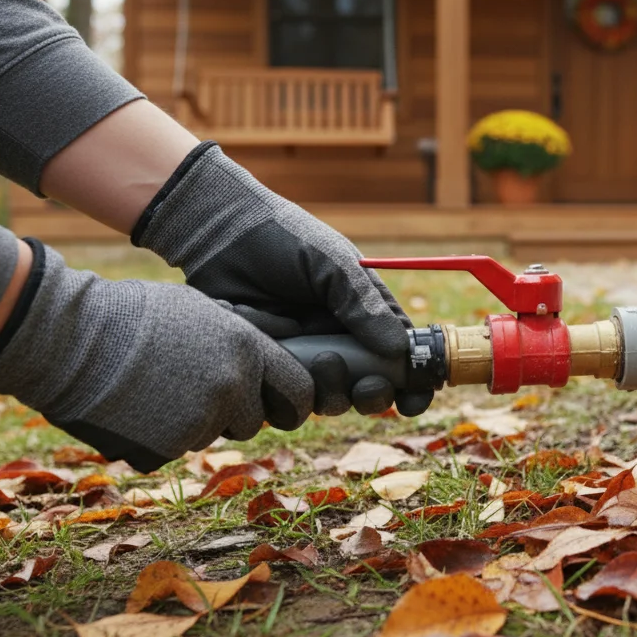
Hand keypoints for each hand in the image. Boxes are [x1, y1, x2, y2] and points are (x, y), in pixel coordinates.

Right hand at [0, 240, 313, 471]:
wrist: (70, 340)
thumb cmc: (133, 316)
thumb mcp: (202, 312)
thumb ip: (242, 343)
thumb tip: (273, 361)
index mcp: (247, 350)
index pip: (300, 392)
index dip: (291, 402)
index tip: (283, 405)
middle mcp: (233, 388)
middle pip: (253, 420)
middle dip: (233, 412)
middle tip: (192, 388)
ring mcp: (201, 421)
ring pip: (211, 434)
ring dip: (193, 422)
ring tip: (155, 388)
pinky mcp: (167, 449)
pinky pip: (175, 449)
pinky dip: (159, 436)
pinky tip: (134, 408)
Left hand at [132, 143, 433, 415]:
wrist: (220, 236)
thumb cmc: (284, 239)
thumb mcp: (332, 264)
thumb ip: (364, 305)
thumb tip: (399, 349)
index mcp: (363, 315)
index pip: (399, 357)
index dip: (413, 383)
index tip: (416, 397)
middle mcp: (337, 341)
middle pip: (367, 389)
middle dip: (373, 396)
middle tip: (366, 386)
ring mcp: (302, 358)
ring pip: (328, 401)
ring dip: (333, 393)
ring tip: (322, 361)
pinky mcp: (266, 368)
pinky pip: (283, 399)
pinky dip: (287, 388)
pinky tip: (282, 356)